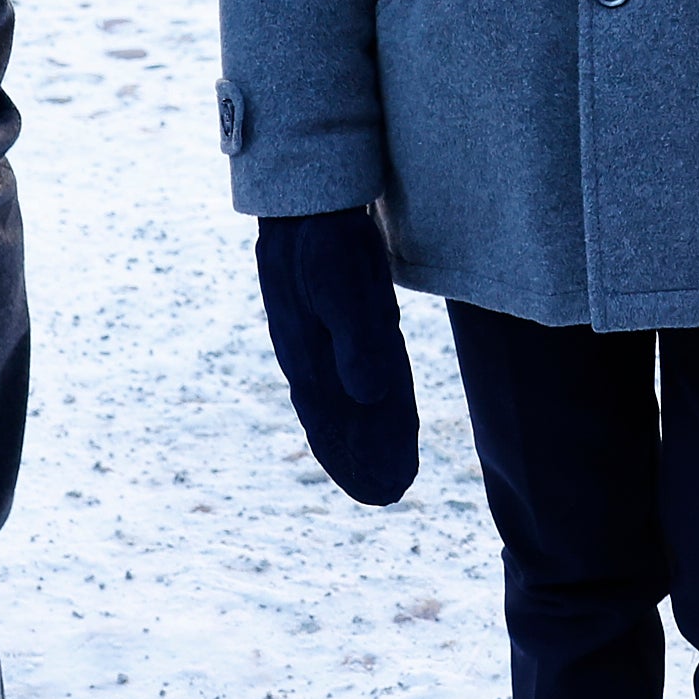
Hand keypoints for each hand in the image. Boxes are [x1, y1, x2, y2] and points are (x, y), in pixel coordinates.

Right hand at [252, 209, 418, 503]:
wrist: (309, 201)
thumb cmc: (323, 241)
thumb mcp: (341, 285)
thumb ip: (356, 340)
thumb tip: (370, 397)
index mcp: (308, 356)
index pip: (333, 421)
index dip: (354, 458)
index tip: (382, 493)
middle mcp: (313, 356)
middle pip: (340, 419)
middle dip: (361, 458)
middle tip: (389, 497)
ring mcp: (325, 340)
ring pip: (348, 401)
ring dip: (366, 438)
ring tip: (390, 473)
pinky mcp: (345, 321)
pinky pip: (358, 371)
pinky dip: (371, 401)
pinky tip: (380, 417)